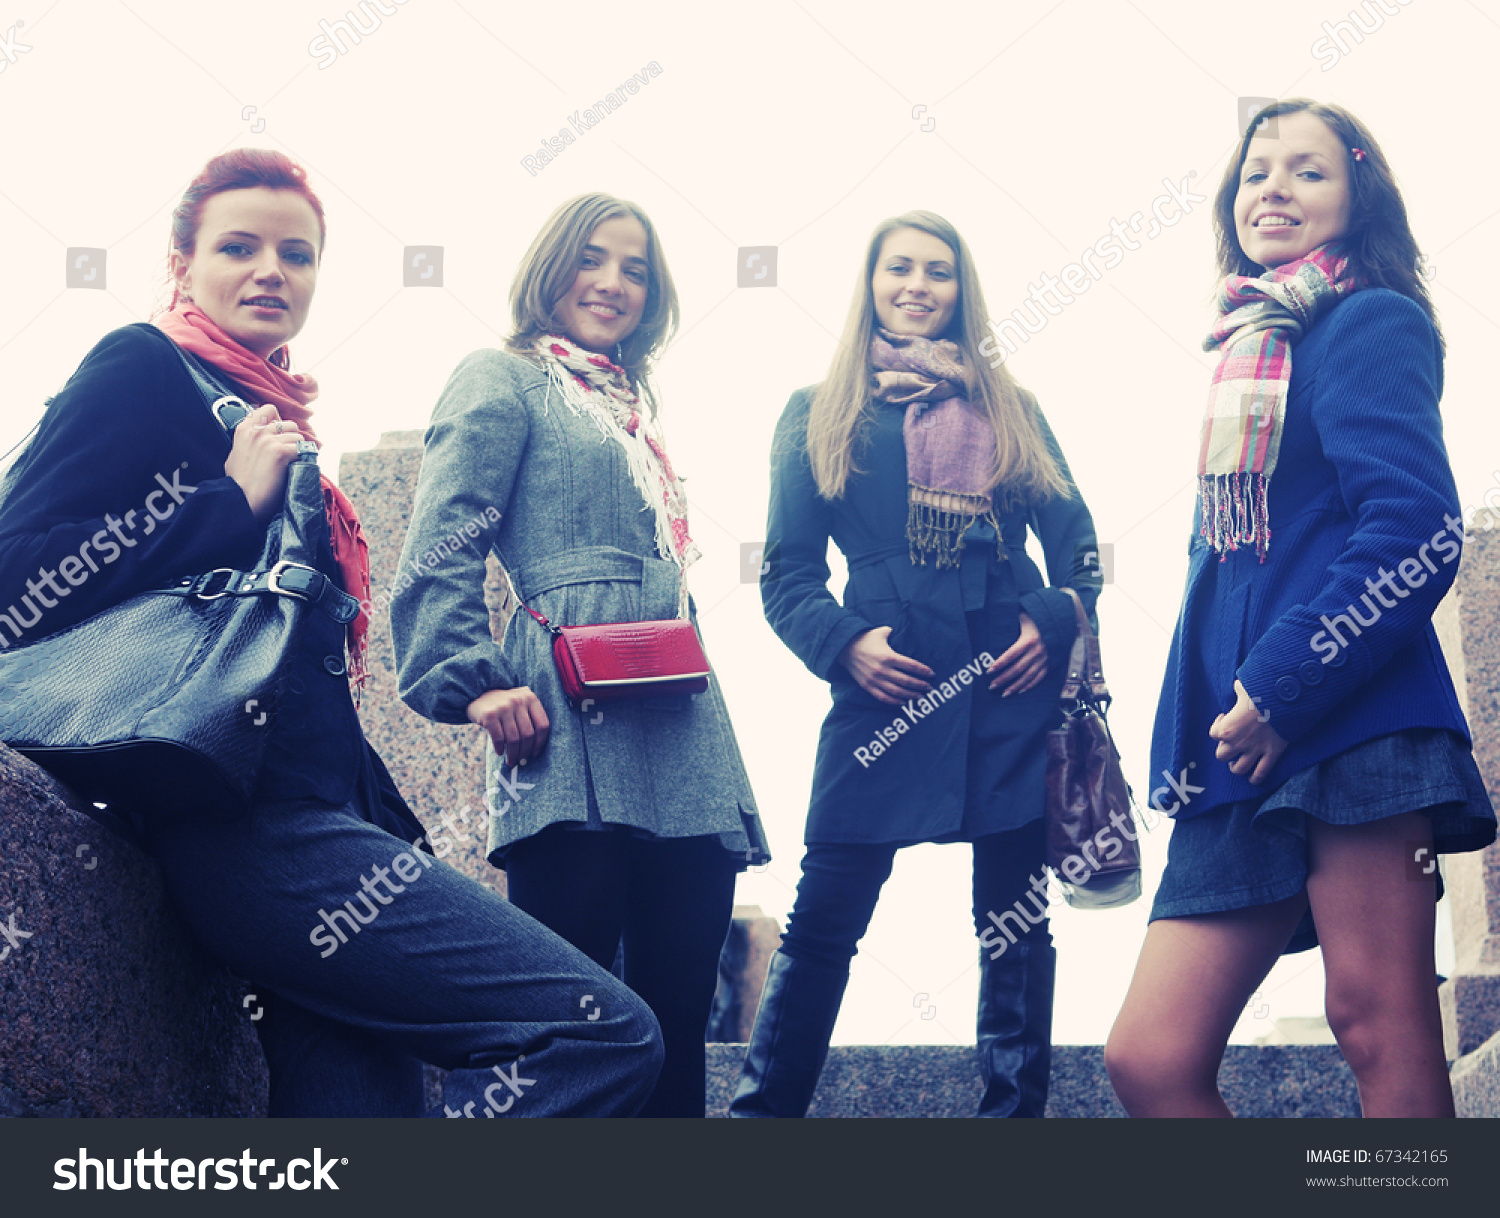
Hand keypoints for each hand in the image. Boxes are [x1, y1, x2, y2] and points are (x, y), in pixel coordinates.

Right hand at [225, 405, 304, 523]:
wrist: (242, 500)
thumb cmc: (238, 482)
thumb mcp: (236, 454)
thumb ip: (247, 441)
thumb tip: (257, 438)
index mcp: (244, 429)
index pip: (268, 409)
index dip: (278, 420)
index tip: (280, 433)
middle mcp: (257, 431)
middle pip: (288, 423)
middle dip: (292, 437)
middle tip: (289, 452)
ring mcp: (269, 440)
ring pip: (298, 436)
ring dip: (298, 449)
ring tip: (292, 462)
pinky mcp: (281, 452)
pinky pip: (302, 448)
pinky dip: (303, 457)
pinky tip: (297, 466)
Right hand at [467, 687, 550, 767]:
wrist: (478, 695)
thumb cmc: (504, 705)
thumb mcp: (520, 703)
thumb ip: (530, 718)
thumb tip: (535, 750)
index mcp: (530, 698)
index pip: (542, 725)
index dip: (540, 742)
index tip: (535, 753)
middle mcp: (518, 701)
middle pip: (528, 734)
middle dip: (525, 752)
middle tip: (521, 761)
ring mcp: (503, 707)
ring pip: (514, 739)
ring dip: (513, 754)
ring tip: (511, 761)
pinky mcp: (489, 715)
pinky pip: (499, 738)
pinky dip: (500, 748)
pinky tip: (500, 752)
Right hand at [838, 627, 933, 705]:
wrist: (844, 648)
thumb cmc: (864, 639)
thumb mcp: (879, 632)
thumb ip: (892, 632)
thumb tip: (898, 630)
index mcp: (888, 656)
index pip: (911, 665)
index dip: (923, 671)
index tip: (931, 674)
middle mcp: (882, 669)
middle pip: (906, 680)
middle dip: (920, 685)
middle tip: (929, 687)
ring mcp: (875, 679)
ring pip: (897, 691)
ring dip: (910, 695)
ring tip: (920, 696)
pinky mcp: (868, 686)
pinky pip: (883, 697)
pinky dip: (894, 701)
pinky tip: (903, 702)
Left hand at [986, 612, 1046, 695]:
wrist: (1060, 623)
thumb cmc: (1037, 619)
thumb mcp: (1024, 617)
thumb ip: (1011, 619)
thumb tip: (995, 617)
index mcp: (1029, 640)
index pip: (1011, 655)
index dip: (1000, 664)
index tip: (989, 671)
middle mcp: (1037, 652)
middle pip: (1017, 669)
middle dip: (1004, 679)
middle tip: (992, 686)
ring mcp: (1044, 659)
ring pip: (1028, 676)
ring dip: (1015, 686)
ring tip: (1004, 693)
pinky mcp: (1050, 664)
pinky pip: (1040, 678)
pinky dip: (1030, 685)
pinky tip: (1020, 691)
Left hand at [1210, 679, 1286, 784]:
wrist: (1285, 699)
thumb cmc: (1262, 691)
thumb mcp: (1244, 687)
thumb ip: (1238, 690)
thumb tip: (1239, 687)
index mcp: (1227, 727)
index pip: (1213, 733)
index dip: (1217, 726)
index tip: (1225, 717)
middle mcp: (1237, 742)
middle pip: (1222, 755)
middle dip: (1225, 751)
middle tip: (1231, 743)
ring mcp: (1255, 750)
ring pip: (1239, 769)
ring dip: (1236, 767)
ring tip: (1237, 763)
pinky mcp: (1272, 753)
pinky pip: (1261, 773)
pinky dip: (1256, 778)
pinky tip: (1253, 778)